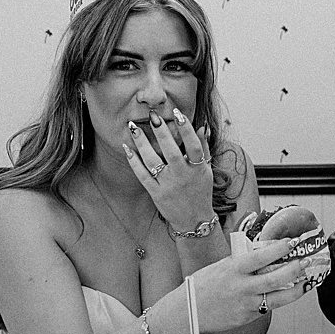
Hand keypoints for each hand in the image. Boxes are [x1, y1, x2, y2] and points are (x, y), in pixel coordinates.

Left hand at [123, 109, 213, 227]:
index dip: (186, 129)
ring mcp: (168, 185)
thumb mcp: (207, 170)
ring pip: (153, 162)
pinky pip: (142, 175)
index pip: (193, 145)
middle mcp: (183, 176)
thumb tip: (201, 127)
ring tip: (133, 127)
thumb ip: (204, 148)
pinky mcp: (156, 193)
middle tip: (152, 115)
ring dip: (142, 144)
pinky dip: (134, 161)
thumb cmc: (201, 191)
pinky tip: (127, 148)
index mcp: (197, 169)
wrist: (194, 220)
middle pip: (170, 151)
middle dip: (161, 132)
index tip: (177, 113)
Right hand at [189, 238, 309, 330]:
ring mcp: (246, 305)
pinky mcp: (248, 318)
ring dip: (296, 289)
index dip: (280, 249)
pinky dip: (279, 300)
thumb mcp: (219, 267)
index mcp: (233, 270)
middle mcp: (242, 288)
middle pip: (276, 279)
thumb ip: (240, 262)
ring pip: (279, 298)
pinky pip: (268, 308)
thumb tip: (260, 253)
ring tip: (304, 281)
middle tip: (305, 261)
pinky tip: (285, 294)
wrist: (186, 314)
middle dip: (295, 269)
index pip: (261, 257)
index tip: (291, 242)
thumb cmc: (200, 288)